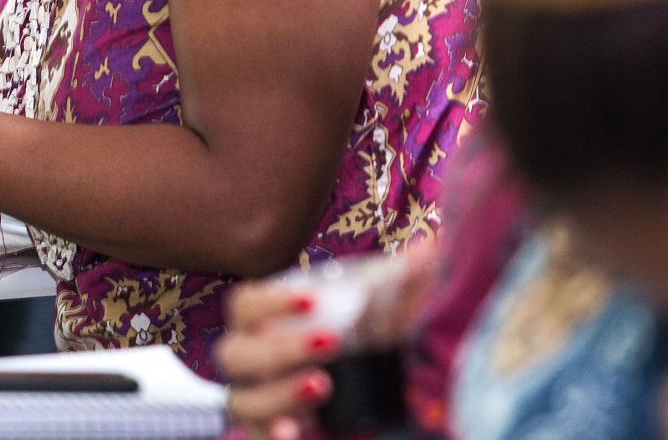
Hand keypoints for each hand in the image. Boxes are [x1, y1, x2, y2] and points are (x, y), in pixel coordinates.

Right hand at [219, 248, 435, 439]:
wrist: (365, 380)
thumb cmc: (360, 334)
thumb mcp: (383, 307)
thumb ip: (402, 277)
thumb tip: (433, 246)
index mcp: (262, 319)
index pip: (244, 304)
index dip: (270, 301)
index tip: (313, 300)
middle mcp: (249, 358)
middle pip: (234, 354)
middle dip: (279, 350)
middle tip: (331, 343)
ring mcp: (254, 399)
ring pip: (242, 401)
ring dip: (278, 395)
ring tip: (322, 385)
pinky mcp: (268, 432)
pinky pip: (255, 438)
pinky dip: (269, 437)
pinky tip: (293, 433)